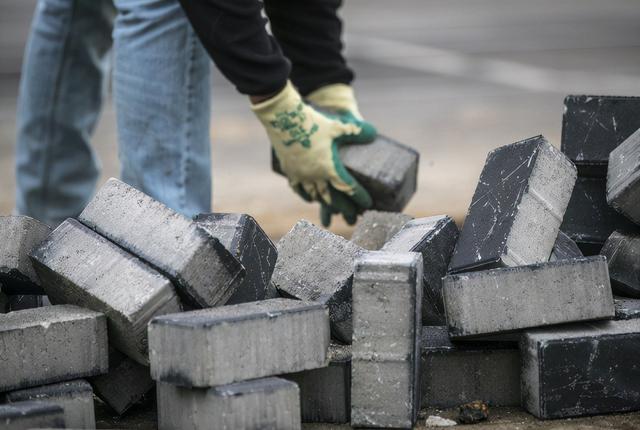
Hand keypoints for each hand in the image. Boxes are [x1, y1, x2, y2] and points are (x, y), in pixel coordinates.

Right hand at [252, 81, 375, 225]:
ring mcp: (300, 175)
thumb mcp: (339, 125)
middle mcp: (314, 176)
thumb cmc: (314, 121)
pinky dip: (305, 195)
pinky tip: (309, 198)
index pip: (348, 187)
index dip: (359, 197)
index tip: (368, 204)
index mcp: (329, 168)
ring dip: (325, 204)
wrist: (283, 117)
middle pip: (332, 198)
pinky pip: (297, 188)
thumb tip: (374, 134)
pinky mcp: (289, 170)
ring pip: (314, 195)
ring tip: (333, 209)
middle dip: (344, 208)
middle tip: (353, 216)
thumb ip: (358, 131)